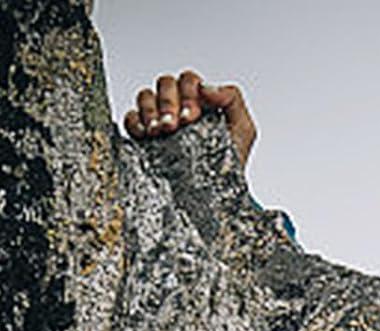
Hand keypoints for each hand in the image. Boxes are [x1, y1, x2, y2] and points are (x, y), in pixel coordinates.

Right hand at [123, 71, 256, 169]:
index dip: (188, 93)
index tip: (190, 117)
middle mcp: (179, 106)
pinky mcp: (145, 134)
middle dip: (168, 103)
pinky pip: (131, 118)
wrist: (215, 195)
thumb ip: (232, 99)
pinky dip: (135, 122)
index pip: (188, 81)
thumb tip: (207, 87)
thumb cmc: (230, 163)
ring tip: (160, 131)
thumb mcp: (243, 130)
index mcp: (201, 101)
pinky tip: (146, 135)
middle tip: (174, 126)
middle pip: (166, 84)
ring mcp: (161, 119)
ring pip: (146, 96)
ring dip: (151, 111)